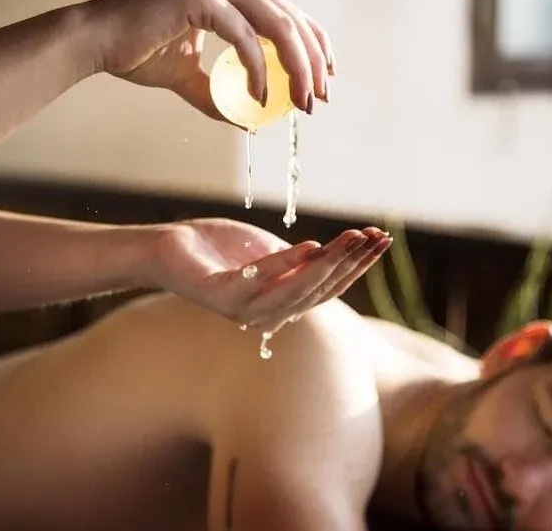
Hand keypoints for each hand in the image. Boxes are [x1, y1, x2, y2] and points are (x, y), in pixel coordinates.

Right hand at [82, 0, 333, 119]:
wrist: (96, 42)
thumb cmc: (138, 53)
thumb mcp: (189, 77)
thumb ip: (222, 92)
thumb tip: (251, 120)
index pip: (288, 12)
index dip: (314, 45)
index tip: (324, 79)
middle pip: (291, 17)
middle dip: (312, 62)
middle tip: (317, 100)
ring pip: (277, 24)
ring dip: (296, 68)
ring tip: (301, 104)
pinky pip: (244, 38)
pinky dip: (258, 71)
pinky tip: (260, 99)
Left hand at [150, 218, 391, 332]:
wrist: (170, 250)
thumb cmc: (221, 251)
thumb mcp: (271, 254)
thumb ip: (301, 261)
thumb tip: (339, 253)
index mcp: (282, 305)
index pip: (328, 288)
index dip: (356, 266)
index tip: (381, 240)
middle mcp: (267, 315)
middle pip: (318, 291)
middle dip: (351, 263)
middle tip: (375, 237)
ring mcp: (242, 309)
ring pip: (295, 290)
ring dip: (327, 263)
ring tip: (350, 238)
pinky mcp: (219, 296)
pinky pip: (257, 280)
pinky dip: (285, 264)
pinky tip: (309, 245)